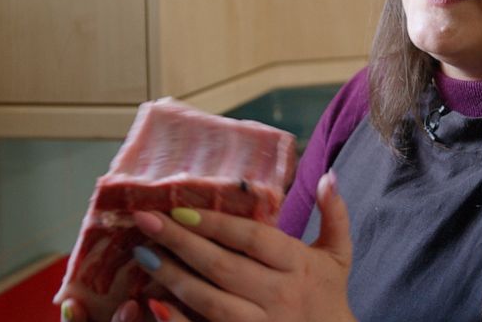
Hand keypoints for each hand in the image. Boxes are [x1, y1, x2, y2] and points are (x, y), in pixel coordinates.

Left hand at [60, 172, 352, 321]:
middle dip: (181, 242)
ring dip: (172, 277)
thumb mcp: (338, 254)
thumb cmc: (328, 294)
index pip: (252, 239)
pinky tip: (152, 304)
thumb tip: (327, 175)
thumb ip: (334, 214)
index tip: (181, 209)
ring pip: (209, 301)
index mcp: (298, 265)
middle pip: (223, 266)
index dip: (215, 224)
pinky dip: (178, 320)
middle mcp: (279, 295)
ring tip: (143, 253)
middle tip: (145, 220)